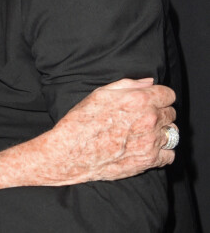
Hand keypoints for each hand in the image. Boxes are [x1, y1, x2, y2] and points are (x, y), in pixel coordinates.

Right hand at [0, 78, 175, 187]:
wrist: (72, 151)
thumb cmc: (82, 120)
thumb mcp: (100, 93)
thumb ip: (129, 85)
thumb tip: (149, 82)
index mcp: (138, 100)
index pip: (168, 95)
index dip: (160, 96)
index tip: (153, 100)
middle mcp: (149, 120)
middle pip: (171, 113)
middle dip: (160, 112)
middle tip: (143, 117)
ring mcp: (151, 142)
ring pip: (172, 133)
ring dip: (162, 131)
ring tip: (145, 133)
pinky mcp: (149, 161)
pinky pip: (170, 155)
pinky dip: (162, 151)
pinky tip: (147, 147)